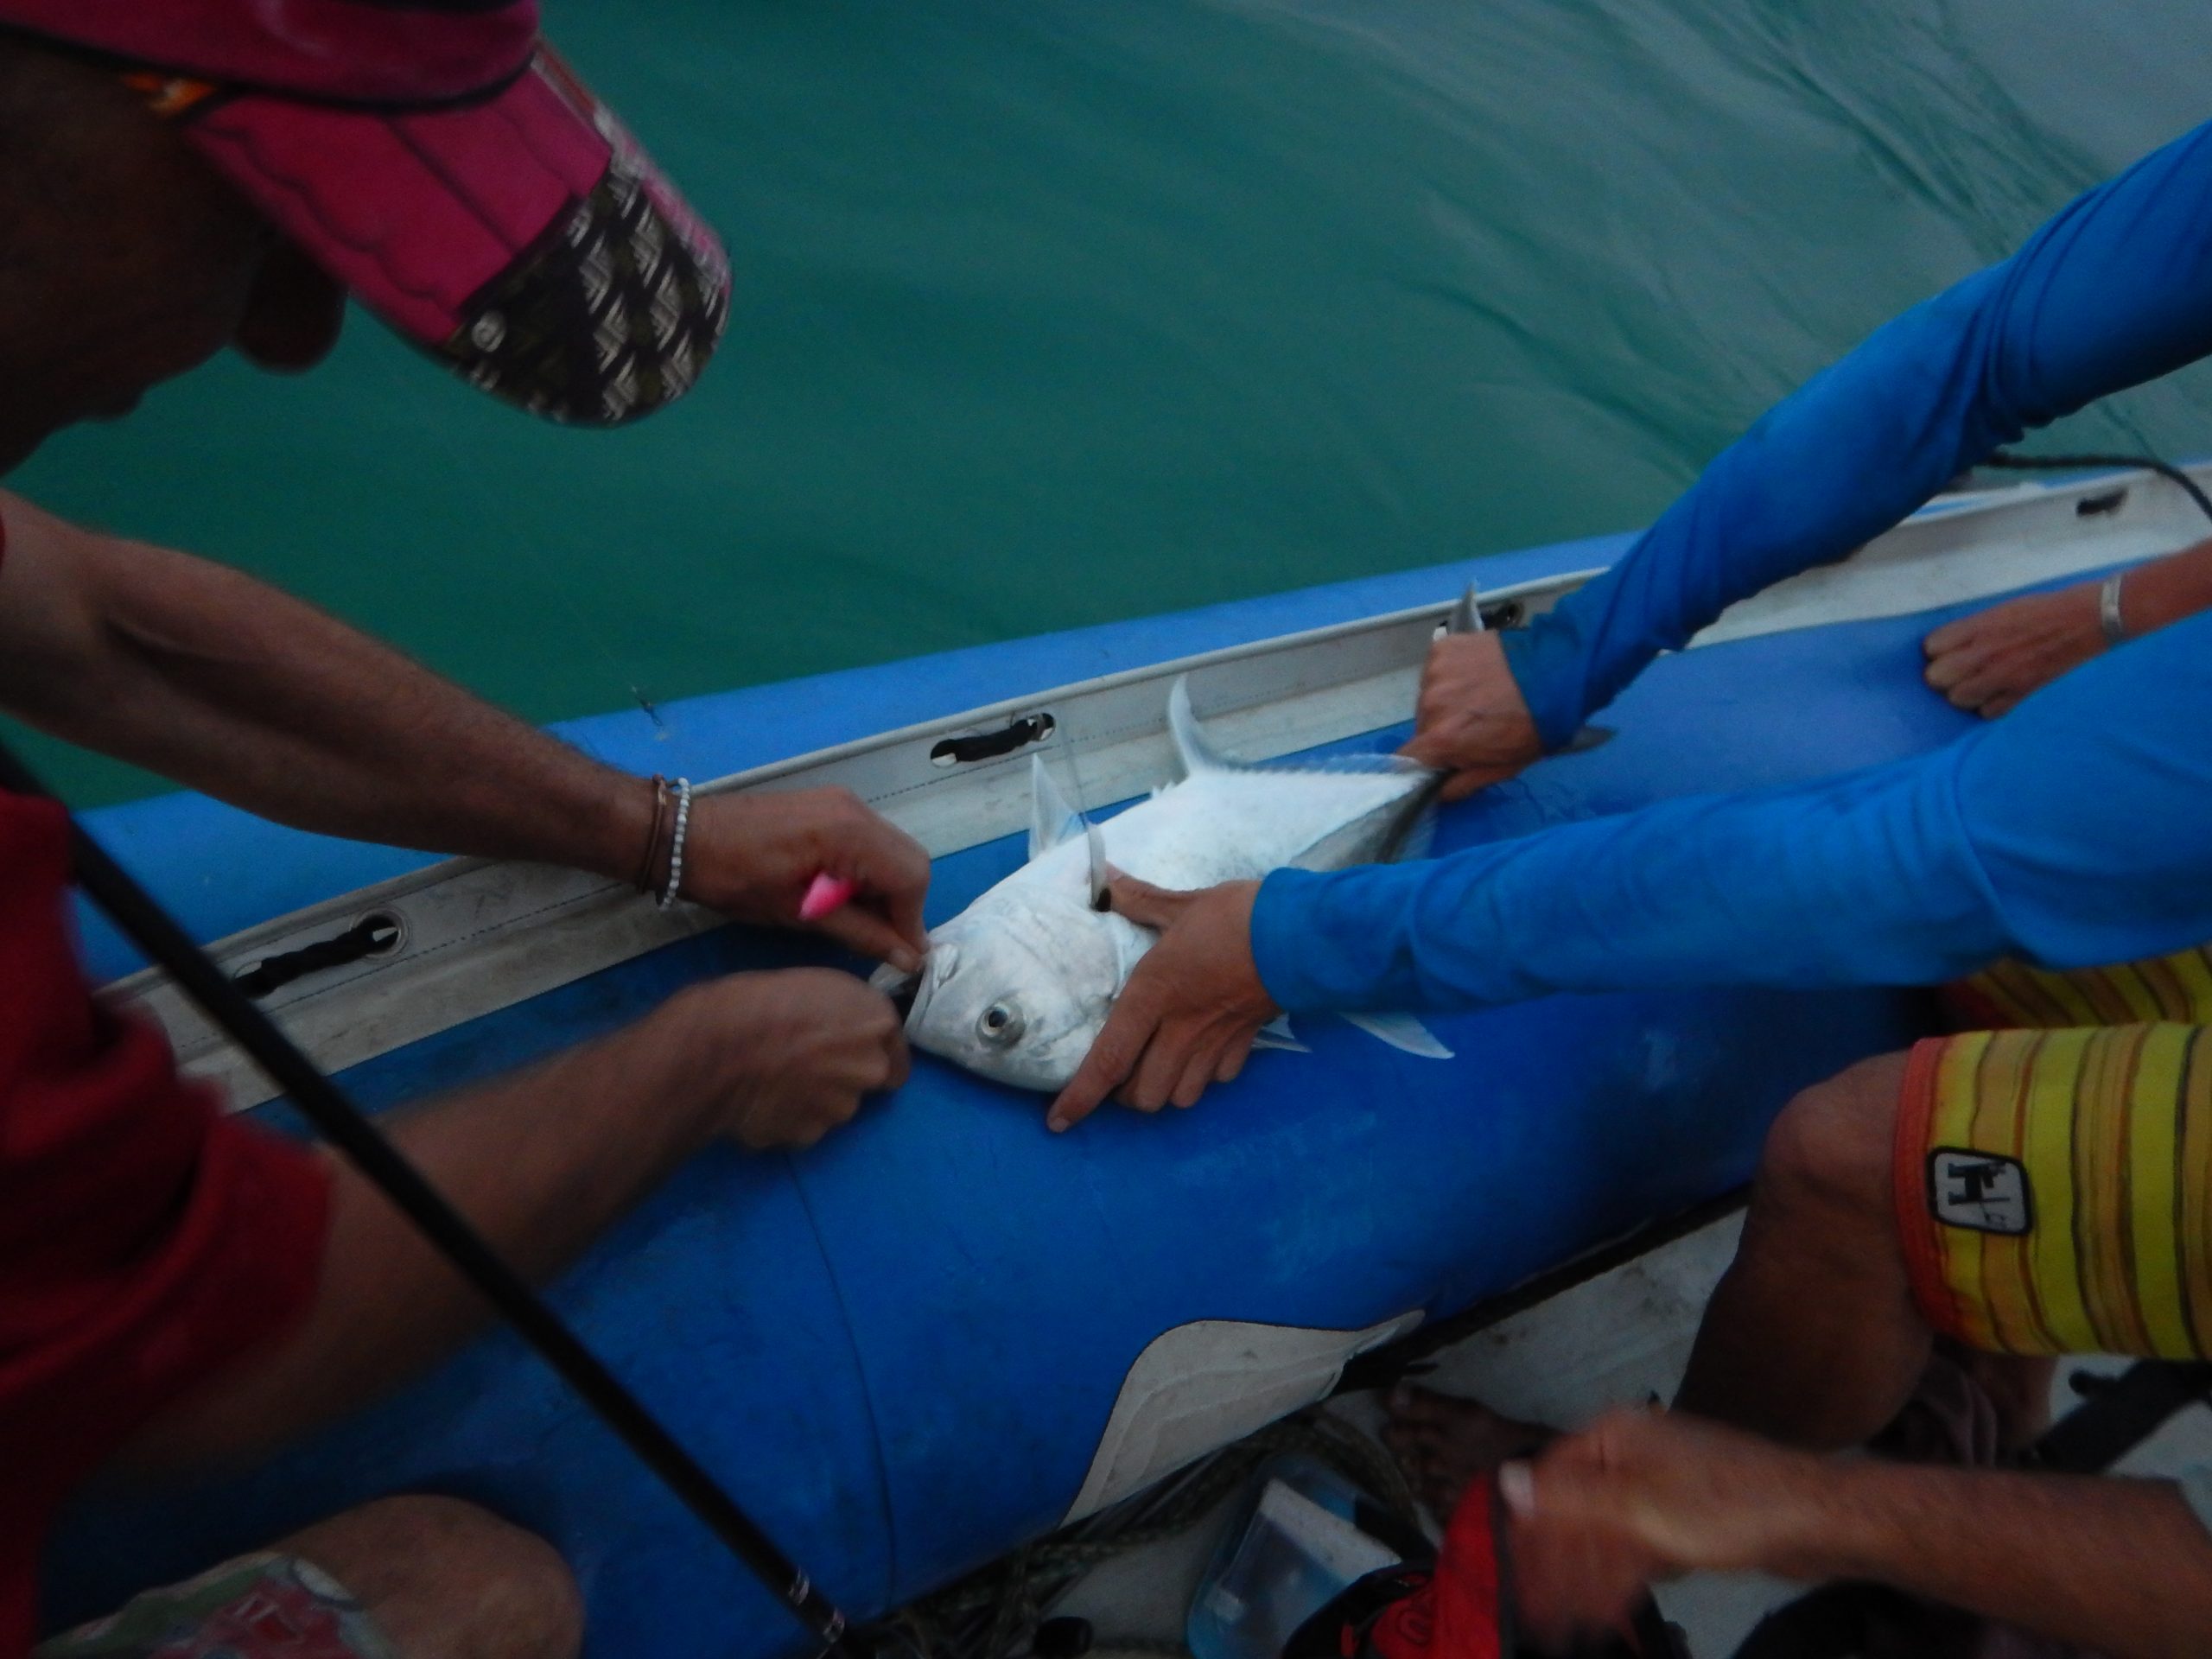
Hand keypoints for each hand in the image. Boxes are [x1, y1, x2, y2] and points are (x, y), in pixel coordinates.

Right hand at [666, 968, 909, 1149]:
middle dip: (845, 1077)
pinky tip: (760, 1100)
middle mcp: (871, 1068)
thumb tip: (845, 1032)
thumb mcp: (817, 987)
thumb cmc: (760, 999)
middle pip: (869, 1082)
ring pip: (834, 1108)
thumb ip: (846, 1016)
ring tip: (775, 1080)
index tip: (848, 1051)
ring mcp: (841, 1108)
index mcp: (877, 1022)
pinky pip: (802, 1127)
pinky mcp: (809, 1136)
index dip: (870, 1052)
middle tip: (805, 1064)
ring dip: (814, 1100)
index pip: (896, 1053)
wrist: (718, 1045)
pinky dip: (787, 1119)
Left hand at [680, 788, 930, 971]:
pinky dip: (869, 872)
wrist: (685, 837)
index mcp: (849, 833)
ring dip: (886, 889)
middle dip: (902, 905)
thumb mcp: (797, 914)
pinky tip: (843, 896)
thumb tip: (908, 958)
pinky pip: (870, 841)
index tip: (903, 957)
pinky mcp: (831, 807)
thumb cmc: (735, 879)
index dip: (911, 921)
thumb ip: (860, 933)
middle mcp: (856, 810)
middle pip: (910, 861)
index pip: (910, 877)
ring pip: (892, 851)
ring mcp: (844, 804)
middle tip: (881, 941)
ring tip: (859, 923)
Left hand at [1047, 875, 1275, 1131]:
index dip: (1081, 1097)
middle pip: (1143, 1095)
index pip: (1108, 1059)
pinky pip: (1217, 1080)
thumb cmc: (1237, 917)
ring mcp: (1214, 1042)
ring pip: (1180, 1097)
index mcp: (1153, 995)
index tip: (1058, 1121)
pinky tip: (1201, 1057)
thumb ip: (1139, 899)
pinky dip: (1204, 1077)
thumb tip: (1103, 879)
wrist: (1300, 935)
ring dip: (1164, 1091)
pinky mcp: (1245, 1044)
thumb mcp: (1182, 905)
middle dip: (1126, 1097)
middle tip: (1121, 1074)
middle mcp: (1179, 1029)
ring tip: (1158, 1070)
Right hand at [1398, 630, 1543, 800]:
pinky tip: (1476, 674)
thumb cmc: (1535, 727)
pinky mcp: (1442, 647)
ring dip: (1446, 700)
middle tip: (1473, 724)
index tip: (1441, 758)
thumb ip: (1462, 784)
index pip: (1406, 759)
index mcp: (1441, 739)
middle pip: (1422, 726)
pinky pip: (1436, 670)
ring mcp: (1435, 671)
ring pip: (1429, 696)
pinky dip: (1450, 674)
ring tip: (1479, 694)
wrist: (1559, 672)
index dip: (1422, 762)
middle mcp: (1430, 704)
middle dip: (1441, 730)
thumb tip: (1436, 793)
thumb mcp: (1503, 768)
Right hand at [1499, 1409, 1832, 1639]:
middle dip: (1560, 1568)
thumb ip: (1569, 1498)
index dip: (1531, 1532)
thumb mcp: (1637, 1506)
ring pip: (1609, 1539)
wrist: (1815, 1521)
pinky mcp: (1689, 1519)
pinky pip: (1641, 1551)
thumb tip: (1507, 1481)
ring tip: (1564, 1624)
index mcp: (1615, 1437)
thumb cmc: (1729, 1505)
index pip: (1551, 1482)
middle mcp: (1634, 1455)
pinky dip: (1624, 1581)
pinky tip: (1608, 1612)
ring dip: (1587, 1582)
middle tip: (1539, 1615)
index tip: (1514, 1574)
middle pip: (1579, 1515)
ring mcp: (1663, 1487)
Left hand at [1921, 583, 2103, 718]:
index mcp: (1979, 627)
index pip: (1932, 647)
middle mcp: (1984, 653)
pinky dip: (1990, 707)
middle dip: (1944, 675)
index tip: (1948, 651)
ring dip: (1965, 693)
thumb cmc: (2047, 609)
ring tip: (1979, 684)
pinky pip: (1988, 713)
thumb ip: (1973, 629)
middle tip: (1960, 671)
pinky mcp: (2023, 693)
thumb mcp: (2002, 609)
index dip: (1938, 651)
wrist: (2092, 618)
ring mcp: (2003, 676)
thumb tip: (1950, 645)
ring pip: (1958, 699)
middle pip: (1937, 678)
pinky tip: (1999, 695)